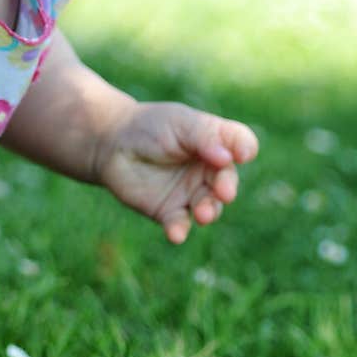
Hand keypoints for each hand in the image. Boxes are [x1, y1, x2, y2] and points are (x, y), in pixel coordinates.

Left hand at [96, 101, 258, 244]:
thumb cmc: (149, 126)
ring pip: (209, 207)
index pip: (240, 145)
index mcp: (216, 143)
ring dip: (209, 212)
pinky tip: (176, 234)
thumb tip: (227, 157)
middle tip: (224, 192)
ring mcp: (191, 193)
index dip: (244, 149)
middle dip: (227, 187)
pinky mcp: (169, 212)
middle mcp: (208, 171)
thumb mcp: (180, 122)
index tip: (242, 155)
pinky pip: (180, 224)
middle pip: (227, 181)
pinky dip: (179, 230)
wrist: (111, 144)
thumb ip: (205, 136)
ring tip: (203, 214)